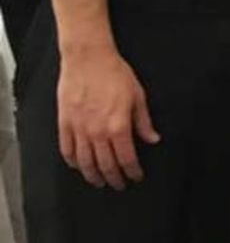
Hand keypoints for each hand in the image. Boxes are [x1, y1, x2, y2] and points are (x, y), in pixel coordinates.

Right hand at [57, 45, 159, 188]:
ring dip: (93, 176)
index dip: (132, 172)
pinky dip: (73, 162)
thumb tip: (152, 139)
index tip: (135, 177)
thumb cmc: (114, 73)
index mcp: (118, 126)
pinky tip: (79, 166)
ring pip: (85, 163)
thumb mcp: (137, 96)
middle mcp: (98, 132)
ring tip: (99, 181)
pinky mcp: (65, 123)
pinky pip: (67, 150)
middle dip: (114, 178)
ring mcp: (79, 129)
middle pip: (106, 165)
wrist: (88, 57)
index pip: (127, 159)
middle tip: (118, 184)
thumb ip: (143, 121)